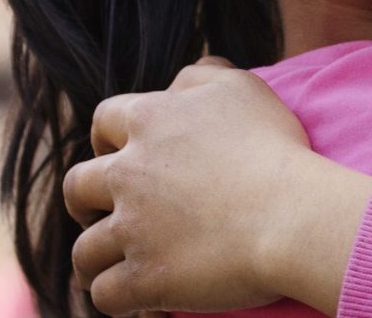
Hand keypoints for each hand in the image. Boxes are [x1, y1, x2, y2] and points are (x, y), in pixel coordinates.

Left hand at [62, 57, 371, 315]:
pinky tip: (146, 302)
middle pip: (76, 188)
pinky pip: (106, 296)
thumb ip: (200, 76)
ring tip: (122, 267)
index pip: (103, 121)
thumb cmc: (276, 148)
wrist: (295, 214)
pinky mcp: (144, 278)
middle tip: (115, 215)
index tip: (124, 155)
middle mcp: (129, 173)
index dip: (108, 140)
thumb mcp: (243, 88)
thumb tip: (177, 83)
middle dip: (86, 203)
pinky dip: (121, 301)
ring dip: (99, 260)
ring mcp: (131, 228)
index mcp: (150, 121)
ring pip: (85, 251)